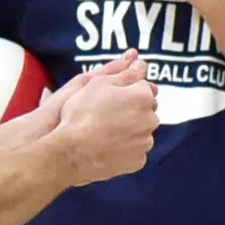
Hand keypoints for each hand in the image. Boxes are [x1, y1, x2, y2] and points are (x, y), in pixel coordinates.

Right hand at [42, 59, 161, 181]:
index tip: (111, 95)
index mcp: (143, 97)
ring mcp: (145, 142)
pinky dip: (125, 148)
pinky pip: (135, 151)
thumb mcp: (98, 83)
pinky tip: (108, 146)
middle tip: (106, 113)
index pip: (144, 87)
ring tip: (104, 131)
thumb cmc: (82, 113)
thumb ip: (124, 73)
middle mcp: (150, 119)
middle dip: (131, 110)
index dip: (127, 90)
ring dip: (129, 129)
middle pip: (145, 110)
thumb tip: (140, 63)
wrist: (73, 151)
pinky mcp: (138, 161)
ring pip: (141, 131)